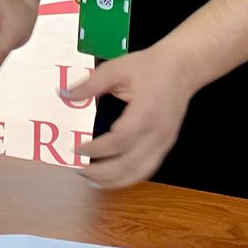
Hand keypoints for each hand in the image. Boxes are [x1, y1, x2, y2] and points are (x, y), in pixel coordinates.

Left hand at [63, 46, 198, 187]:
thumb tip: (64, 94)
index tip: (76, 148)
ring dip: (115, 181)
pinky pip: (148, 168)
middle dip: (102, 172)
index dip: (96, 149)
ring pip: (140, 173)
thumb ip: (89, 85)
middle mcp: (157, 133)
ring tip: (92, 180)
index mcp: (145, 113)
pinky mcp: (166, 145)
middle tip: (79, 170)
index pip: (118, 142)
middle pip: (129, 165)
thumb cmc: (150, 66)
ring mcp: (164, 142)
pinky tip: (114, 177)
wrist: (183, 67)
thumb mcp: (115, 69)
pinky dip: (129, 177)